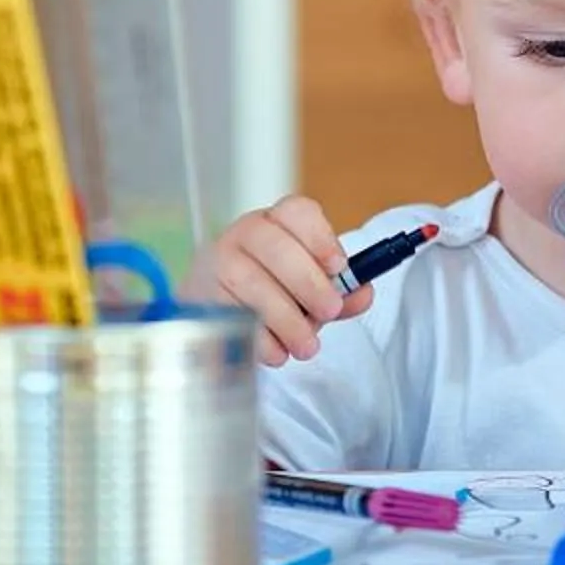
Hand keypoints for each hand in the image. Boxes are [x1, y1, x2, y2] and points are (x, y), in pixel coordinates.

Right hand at [185, 196, 370, 365]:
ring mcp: (218, 261)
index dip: (320, 237)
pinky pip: (229, 314)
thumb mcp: (312, 289)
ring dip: (286, 319)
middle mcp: (246, 233)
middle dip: (309, 283)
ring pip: (251, 282)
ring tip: (307, 346)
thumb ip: (342, 291)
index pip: (297, 211)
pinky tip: (277, 352)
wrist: (217, 314)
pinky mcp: (200, 295)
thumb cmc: (274, 293)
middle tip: (329, 312)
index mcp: (278, 222)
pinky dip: (259, 339)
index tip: (338, 267)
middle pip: (276, 246)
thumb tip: (363, 294)